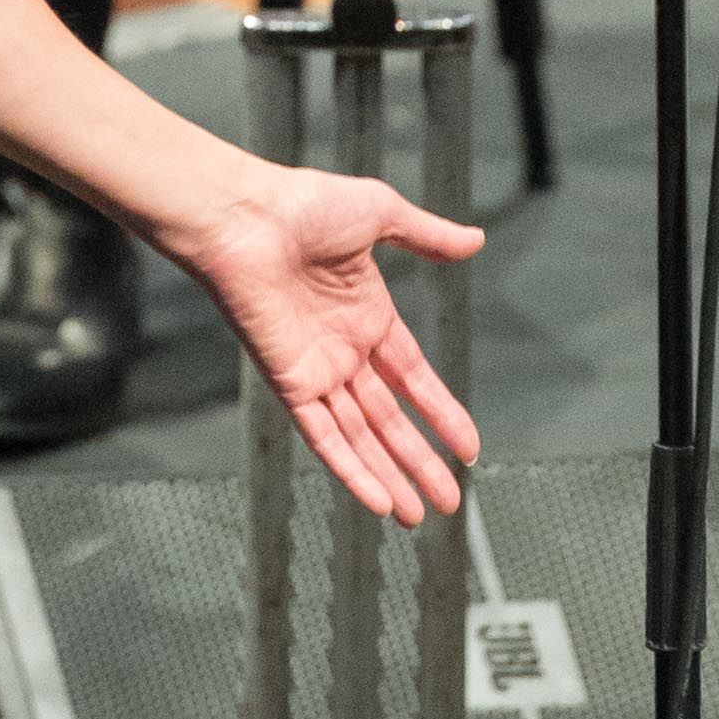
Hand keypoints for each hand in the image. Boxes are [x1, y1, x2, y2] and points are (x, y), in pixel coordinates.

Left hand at [179, 168, 480, 524]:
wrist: (243, 215)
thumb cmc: (301, 204)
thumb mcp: (381, 212)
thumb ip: (428, 235)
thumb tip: (476, 240)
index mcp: (367, 315)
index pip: (413, 378)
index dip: (441, 413)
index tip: (469, 448)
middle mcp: (343, 350)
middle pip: (391, 420)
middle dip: (422, 461)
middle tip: (451, 501)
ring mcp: (316, 370)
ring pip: (361, 438)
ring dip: (391, 476)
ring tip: (421, 515)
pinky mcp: (289, 383)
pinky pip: (323, 436)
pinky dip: (350, 469)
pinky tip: (378, 500)